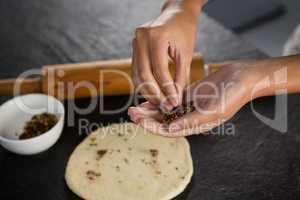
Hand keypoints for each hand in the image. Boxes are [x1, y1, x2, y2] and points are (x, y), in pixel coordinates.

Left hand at [129, 61, 260, 136]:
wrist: (242, 77)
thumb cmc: (233, 95)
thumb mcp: (213, 110)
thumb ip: (191, 121)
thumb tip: (169, 130)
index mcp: (196, 125)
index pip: (169, 130)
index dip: (153, 126)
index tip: (138, 121)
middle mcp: (190, 118)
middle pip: (164, 122)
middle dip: (147, 119)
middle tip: (130, 113)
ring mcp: (189, 107)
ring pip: (165, 111)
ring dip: (150, 110)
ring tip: (134, 107)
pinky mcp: (189, 95)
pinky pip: (170, 100)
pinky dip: (159, 100)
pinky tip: (147, 97)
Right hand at [132, 1, 199, 110]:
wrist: (176, 13)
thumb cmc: (185, 31)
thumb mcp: (186, 53)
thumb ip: (180, 76)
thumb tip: (175, 98)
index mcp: (156, 37)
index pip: (159, 70)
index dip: (167, 89)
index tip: (174, 102)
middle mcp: (141, 39)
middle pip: (144, 74)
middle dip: (155, 94)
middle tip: (165, 106)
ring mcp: (135, 42)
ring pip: (137, 74)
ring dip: (147, 91)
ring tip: (159, 102)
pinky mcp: (134, 47)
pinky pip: (136, 69)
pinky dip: (143, 82)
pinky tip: (152, 91)